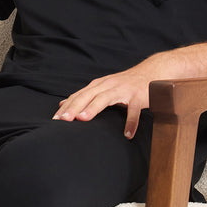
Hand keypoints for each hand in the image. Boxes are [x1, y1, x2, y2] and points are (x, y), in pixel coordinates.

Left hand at [52, 53, 172, 137]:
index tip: (54, 119)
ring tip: (83, 119)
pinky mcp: (138, 96)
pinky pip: (134, 111)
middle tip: (63, 119)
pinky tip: (127, 135)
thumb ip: (84, 96)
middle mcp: (108, 85)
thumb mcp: (102, 87)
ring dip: (93, 108)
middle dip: (74, 107)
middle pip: (87, 96)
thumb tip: (63, 103)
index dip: (66, 107)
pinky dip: (131, 122)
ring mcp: (123, 90)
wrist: (151, 72)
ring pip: (105, 99)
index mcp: (98, 85)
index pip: (79, 96)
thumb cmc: (124, 83)